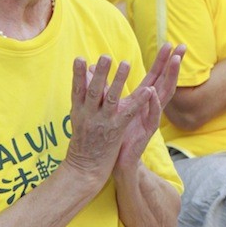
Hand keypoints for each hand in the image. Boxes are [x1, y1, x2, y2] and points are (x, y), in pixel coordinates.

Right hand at [66, 55, 152, 178]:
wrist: (85, 169)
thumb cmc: (83, 141)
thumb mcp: (79, 117)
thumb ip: (84, 94)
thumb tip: (86, 71)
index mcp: (78, 110)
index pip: (77, 89)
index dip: (76, 75)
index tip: (79, 59)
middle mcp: (89, 115)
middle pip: (93, 91)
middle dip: (100, 74)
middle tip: (105, 57)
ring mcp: (103, 123)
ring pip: (111, 99)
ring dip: (119, 81)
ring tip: (126, 64)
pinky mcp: (116, 131)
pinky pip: (129, 113)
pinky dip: (139, 101)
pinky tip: (149, 90)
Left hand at [116, 43, 184, 171]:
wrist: (117, 160)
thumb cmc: (116, 133)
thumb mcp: (109, 106)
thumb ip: (104, 85)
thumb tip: (94, 65)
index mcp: (143, 100)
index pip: (156, 76)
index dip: (162, 60)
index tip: (170, 43)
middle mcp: (150, 106)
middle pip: (165, 81)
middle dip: (173, 64)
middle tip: (182, 47)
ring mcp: (151, 118)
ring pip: (164, 95)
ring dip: (169, 77)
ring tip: (173, 61)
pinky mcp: (147, 131)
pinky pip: (152, 114)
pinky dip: (152, 102)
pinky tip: (152, 91)